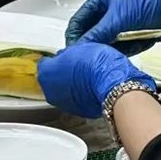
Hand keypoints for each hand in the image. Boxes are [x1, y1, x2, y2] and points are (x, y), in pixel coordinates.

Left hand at [37, 42, 156, 117]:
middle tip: (77, 65)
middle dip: (62, 73)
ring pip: (63, 91)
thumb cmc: (97, 64)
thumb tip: (66, 55)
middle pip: (52, 79)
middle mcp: (50, 91)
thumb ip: (67, 53)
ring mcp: (63, 104)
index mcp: (46, 73)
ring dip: (71, 85)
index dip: (57, 58)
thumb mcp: (80, 47)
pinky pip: (76, 100)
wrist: (114, 84)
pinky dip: (81, 95)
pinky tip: (91, 87)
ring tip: (87, 76)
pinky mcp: (77, 112)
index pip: (46, 63)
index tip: (65, 56)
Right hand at [65, 0, 160, 55]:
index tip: (73, 55)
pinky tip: (134, 46)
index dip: (74, 37)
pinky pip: (121, 47)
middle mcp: (109, 10)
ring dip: (111, 49)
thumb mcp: (119, 18)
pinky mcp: (133, 34)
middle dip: (94, 45)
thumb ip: (96, 34)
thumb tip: (79, 49)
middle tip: (92, 58)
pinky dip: (125, 50)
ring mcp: (121, 23)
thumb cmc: (152, 2)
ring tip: (116, 51)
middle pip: (91, 34)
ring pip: (106, 43)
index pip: (78, 21)